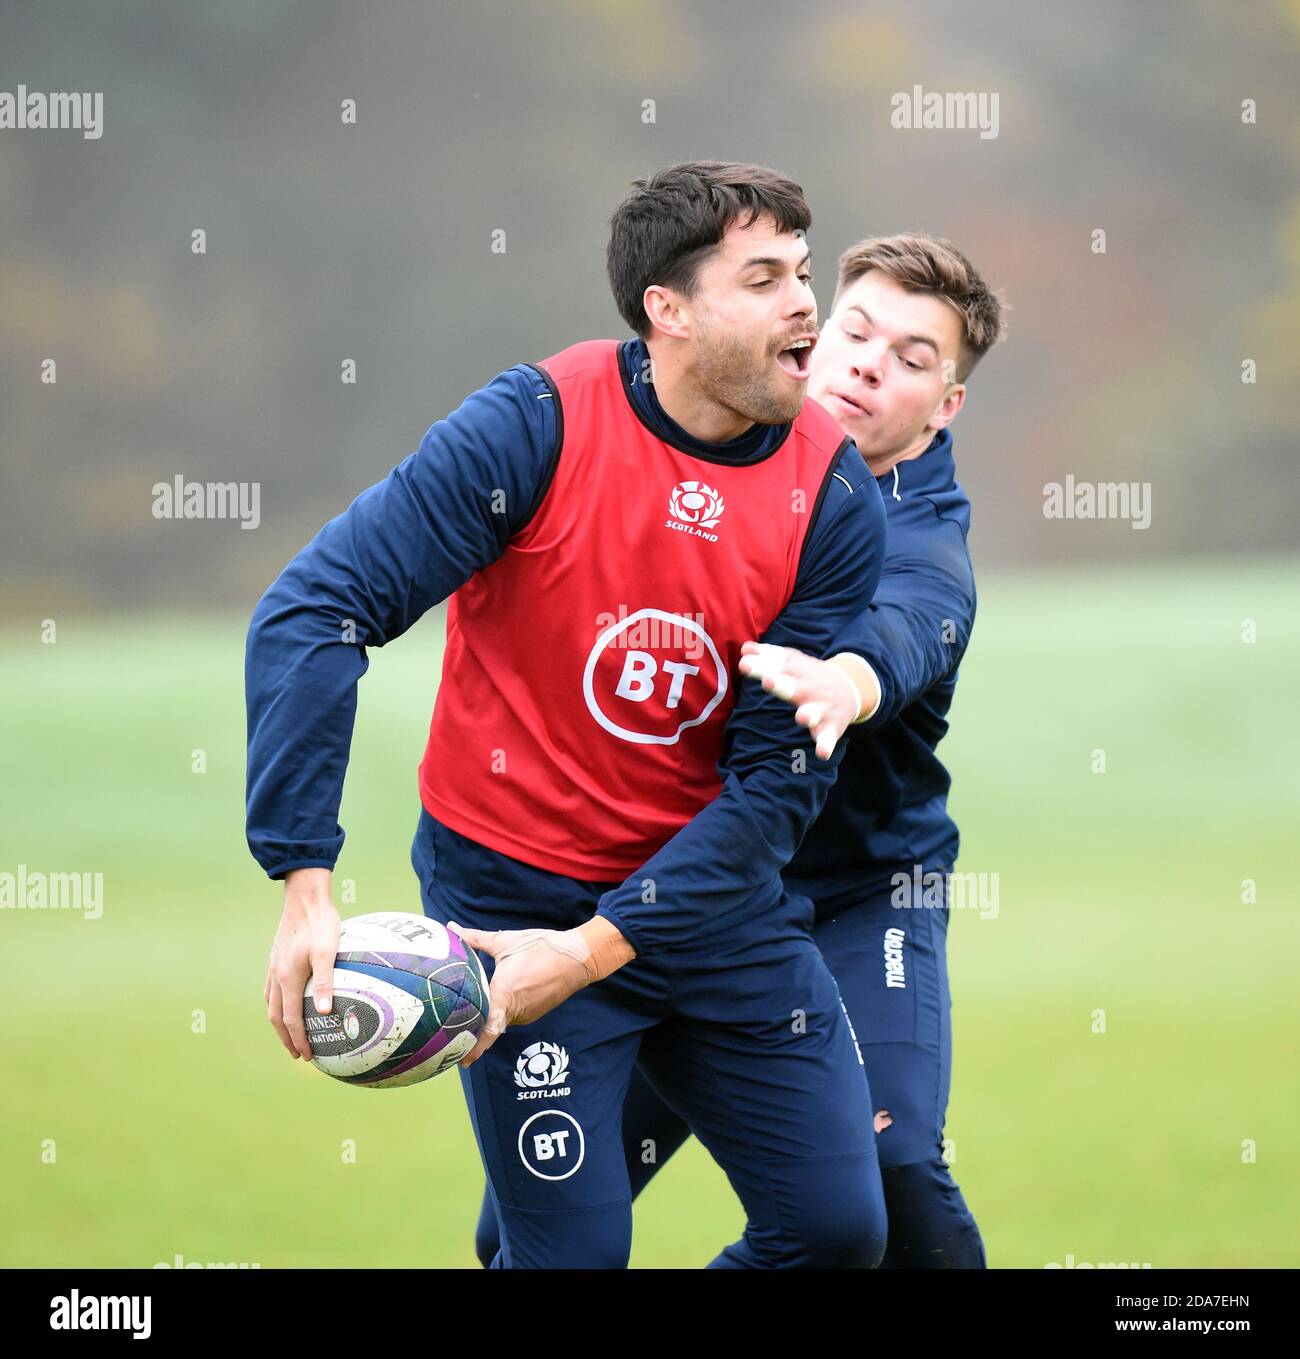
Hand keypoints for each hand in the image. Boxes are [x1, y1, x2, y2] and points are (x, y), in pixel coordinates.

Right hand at [265, 867, 339, 1060]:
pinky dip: (278, 1004)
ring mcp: (273, 967)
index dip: (298, 1040)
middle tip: (297, 1054)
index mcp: (287, 978)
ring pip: (272, 1003)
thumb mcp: (328, 951)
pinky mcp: (276, 958)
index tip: (306, 1056)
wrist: (304, 897)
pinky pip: (272, 989)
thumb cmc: (320, 923)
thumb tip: (325, 1011)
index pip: (291, 1019)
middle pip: (277, 1016)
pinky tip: (286, 1003)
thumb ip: (325, 981)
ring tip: (290, 1035)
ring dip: (280, 1023)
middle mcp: (276, 976)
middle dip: (286, 1038)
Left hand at [451, 924, 593, 1067]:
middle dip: (475, 1029)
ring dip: (491, 1016)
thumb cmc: (542, 947)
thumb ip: (475, 939)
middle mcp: (516, 1010)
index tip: (461, 1062)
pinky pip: (515, 1014)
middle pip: (490, 1025)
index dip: (474, 1048)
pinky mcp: (536, 1011)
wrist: (578, 957)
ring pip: (503, 1019)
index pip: (487, 1030)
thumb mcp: (505, 941)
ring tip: (474, 1010)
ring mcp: (528, 1013)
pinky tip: (501, 999)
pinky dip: (505, 1010)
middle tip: (455, 1032)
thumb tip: (451, 928)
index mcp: (504, 994)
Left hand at [738, 641, 877, 760]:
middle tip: (768, 680)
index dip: (760, 666)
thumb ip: (767, 656)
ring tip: (802, 717)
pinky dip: (826, 745)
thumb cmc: (809, 676)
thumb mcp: (792, 662)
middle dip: (781, 684)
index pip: (776, 667)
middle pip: (793, 687)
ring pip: (813, 712)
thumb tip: (745, 649)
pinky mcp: (831, 727)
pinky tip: (822, 753)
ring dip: (808, 714)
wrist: (850, 687)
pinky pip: (828, 738)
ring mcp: (821, 708)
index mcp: (796, 671)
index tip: (744, 664)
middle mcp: (808, 688)